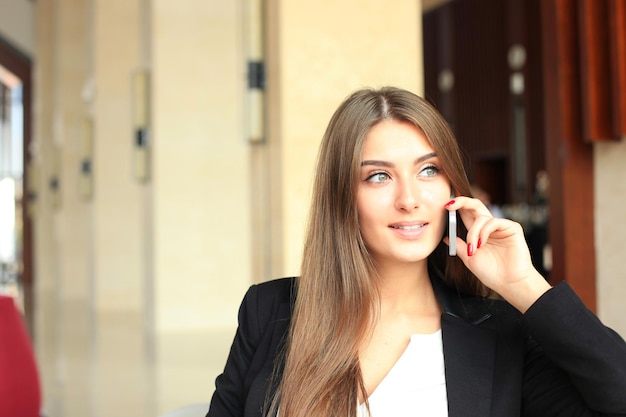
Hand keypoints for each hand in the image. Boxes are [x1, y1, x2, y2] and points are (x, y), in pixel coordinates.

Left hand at [444, 196, 550, 312]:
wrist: (509, 284)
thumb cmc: (492, 274)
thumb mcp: (469, 259)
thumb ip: (459, 246)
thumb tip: (446, 238)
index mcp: (479, 232)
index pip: (466, 214)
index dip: (456, 207)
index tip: (444, 206)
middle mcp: (489, 227)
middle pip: (475, 205)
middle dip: (461, 202)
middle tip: (449, 205)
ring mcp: (501, 226)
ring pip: (481, 217)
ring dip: (472, 233)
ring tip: (473, 249)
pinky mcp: (512, 228)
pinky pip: (493, 222)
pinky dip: (484, 232)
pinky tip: (481, 244)